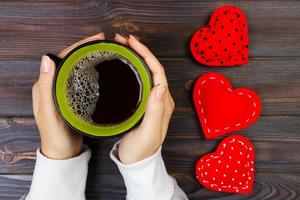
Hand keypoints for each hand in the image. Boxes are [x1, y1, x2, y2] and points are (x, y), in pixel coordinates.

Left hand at [32, 33, 104, 158]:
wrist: (63, 152)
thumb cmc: (54, 135)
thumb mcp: (48, 111)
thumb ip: (46, 86)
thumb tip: (46, 57)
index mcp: (45, 85)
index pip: (61, 57)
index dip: (77, 46)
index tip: (95, 39)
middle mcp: (53, 85)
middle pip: (70, 60)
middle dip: (86, 48)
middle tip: (103, 41)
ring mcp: (64, 91)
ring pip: (77, 68)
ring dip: (89, 57)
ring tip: (104, 50)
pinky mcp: (73, 98)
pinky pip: (82, 79)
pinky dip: (92, 71)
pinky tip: (101, 69)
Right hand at [114, 34, 174, 163]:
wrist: (136, 161)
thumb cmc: (141, 151)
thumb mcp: (148, 134)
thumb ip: (156, 112)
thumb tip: (160, 87)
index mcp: (163, 103)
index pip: (158, 72)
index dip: (146, 55)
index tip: (132, 43)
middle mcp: (160, 99)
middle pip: (153, 68)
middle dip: (140, 50)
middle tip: (122, 40)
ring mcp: (152, 100)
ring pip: (147, 72)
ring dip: (136, 56)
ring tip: (121, 46)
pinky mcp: (144, 102)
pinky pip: (141, 79)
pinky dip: (132, 67)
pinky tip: (123, 63)